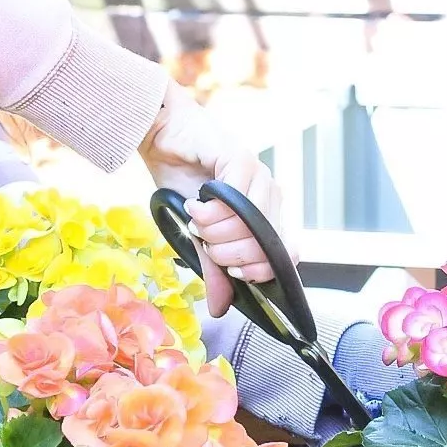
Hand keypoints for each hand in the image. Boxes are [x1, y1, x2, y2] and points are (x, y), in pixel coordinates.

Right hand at [138, 82, 287, 316]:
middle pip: (265, 244)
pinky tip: (194, 205)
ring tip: (197, 220)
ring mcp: (259, 175)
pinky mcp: (241, 158)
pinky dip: (211, 211)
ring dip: (217, 232)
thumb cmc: (181, 182)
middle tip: (204, 239)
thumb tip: (220, 308)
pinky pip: (235, 199)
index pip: (284, 255)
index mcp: (265, 214)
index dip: (259, 271)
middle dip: (228, 253)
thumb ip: (214, 269)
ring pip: (251, 224)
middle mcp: (269, 195)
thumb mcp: (197, 236)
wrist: (162, 138)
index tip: (230, 272)